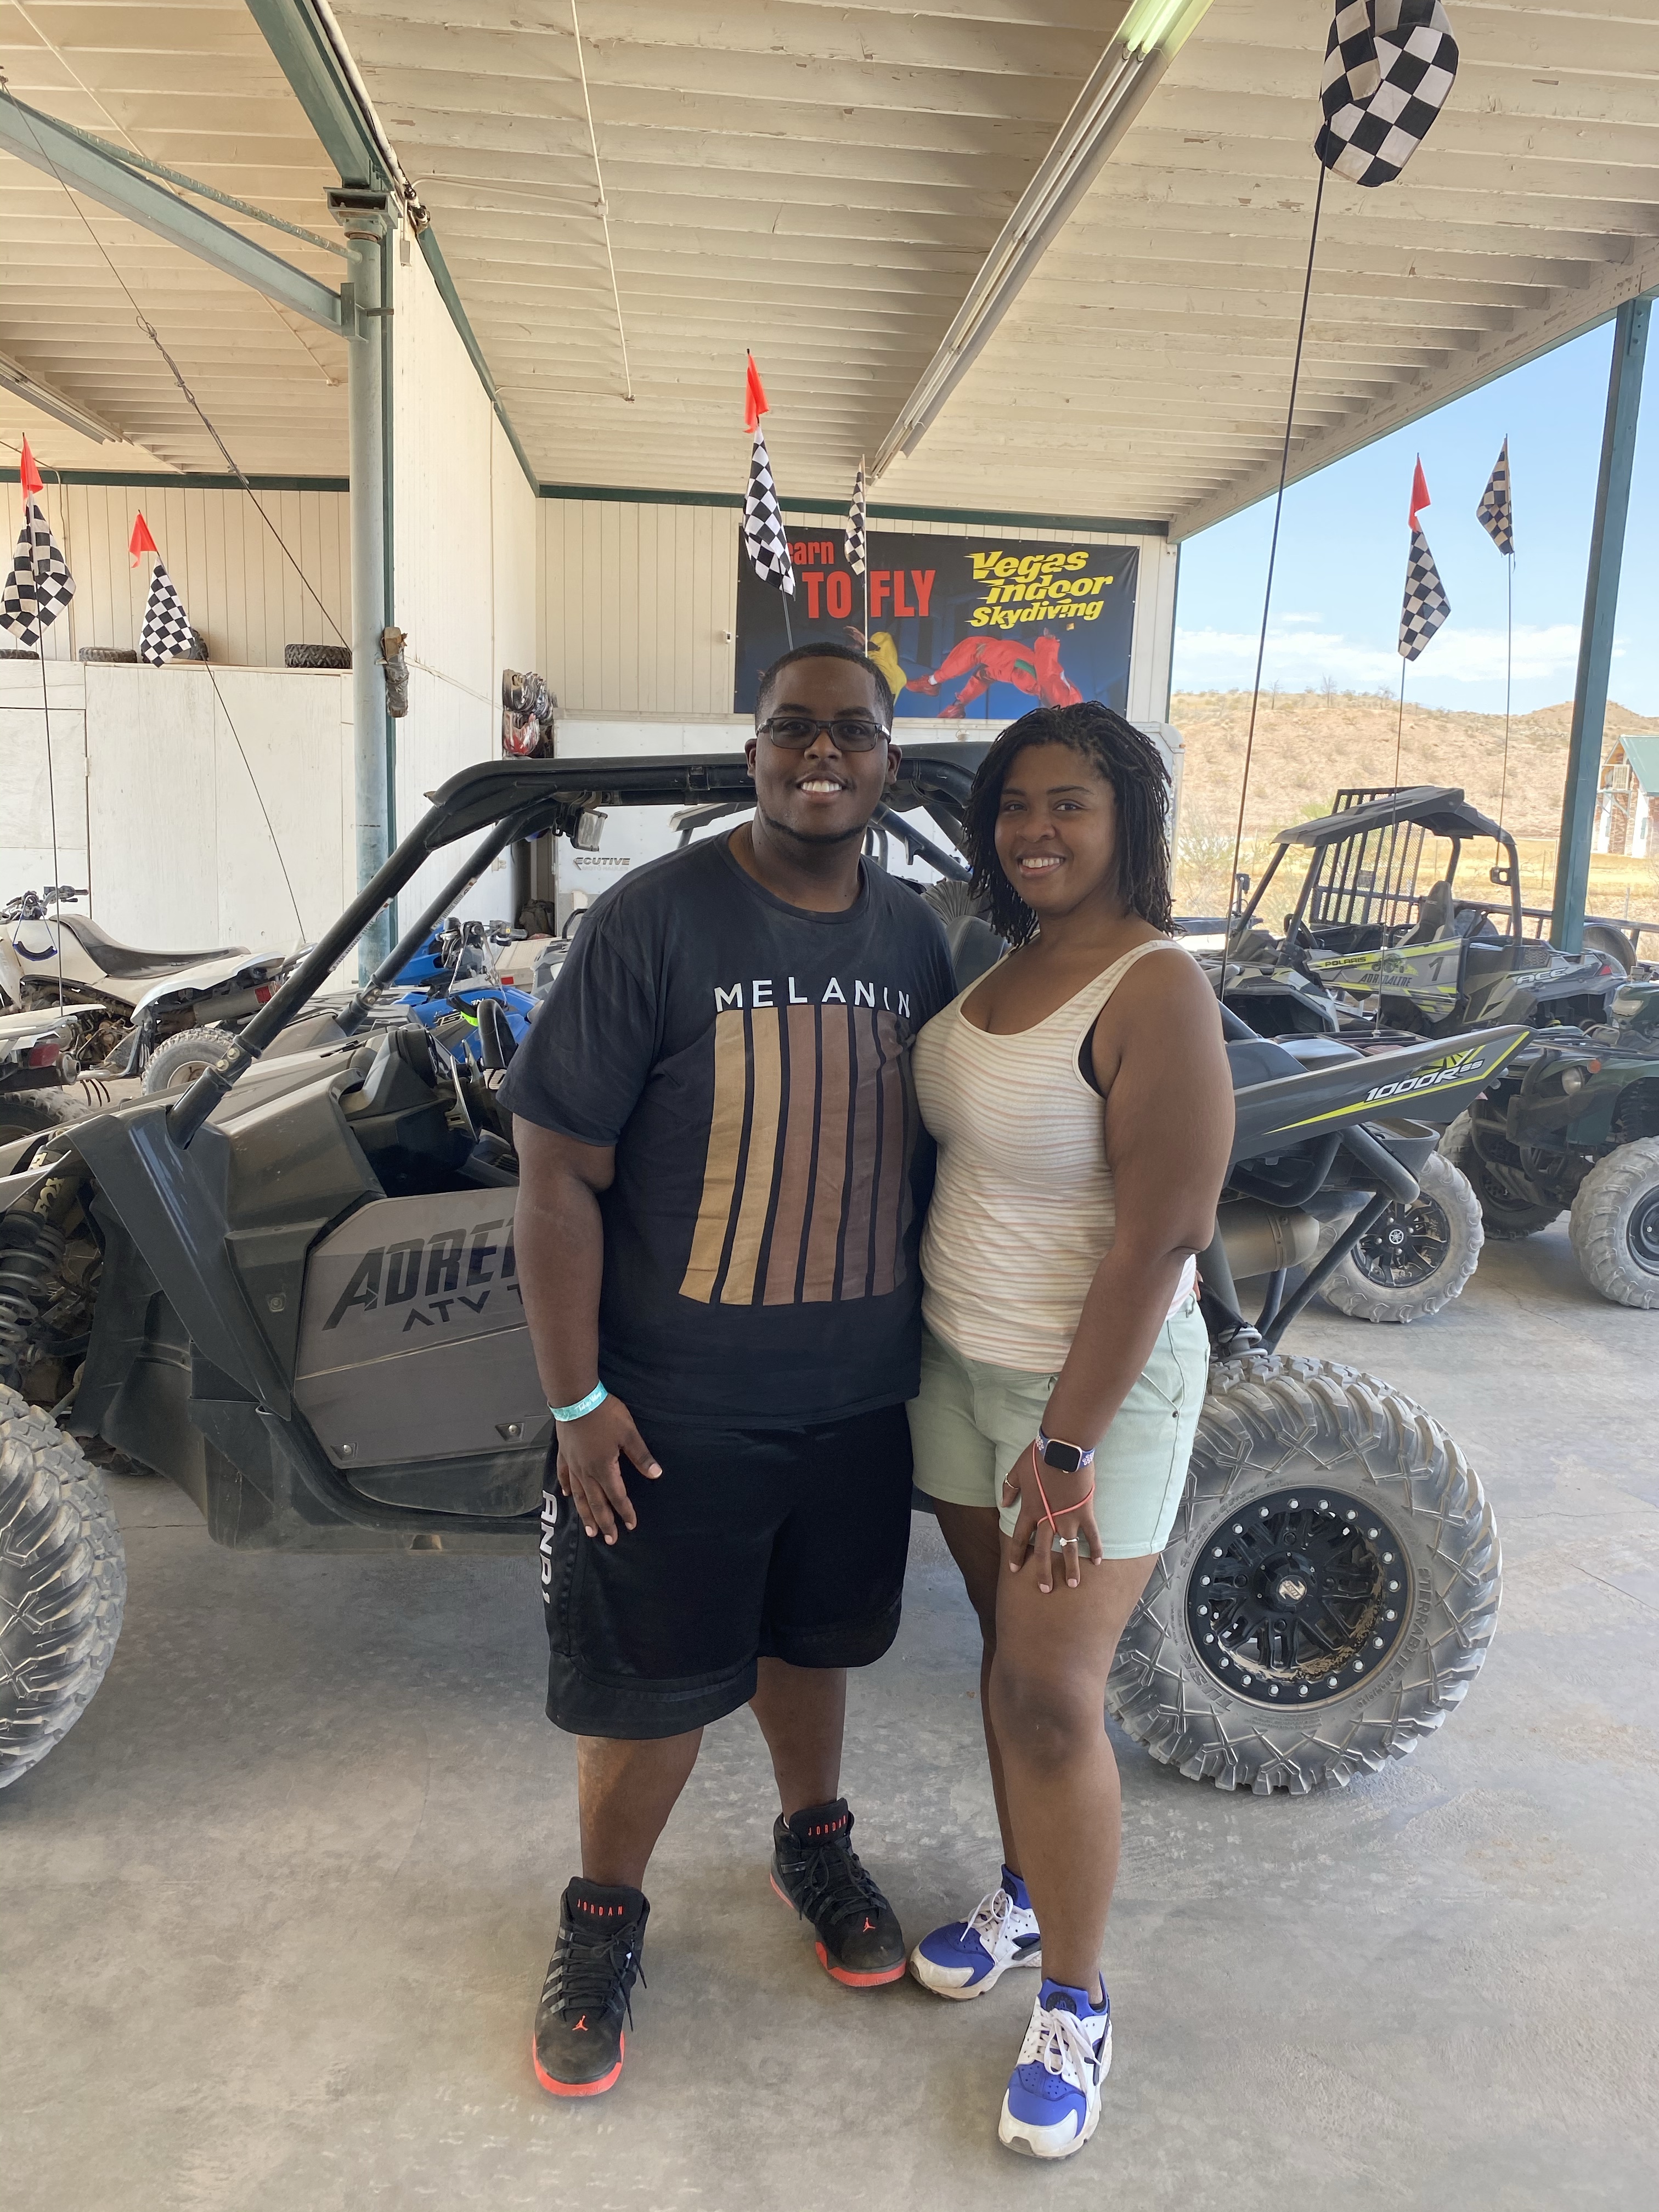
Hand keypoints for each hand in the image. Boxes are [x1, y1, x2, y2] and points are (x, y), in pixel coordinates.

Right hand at [555, 1396, 660, 1543]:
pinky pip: (564, 1476)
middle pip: (596, 1503)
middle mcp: (586, 1472)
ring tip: (589, 1530)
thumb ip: (641, 1456)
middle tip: (610, 1540)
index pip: (617, 1496)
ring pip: (578, 1495)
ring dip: (585, 1514)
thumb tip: (656, 1474)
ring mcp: (573, 1464)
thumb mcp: (628, 1433)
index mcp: (604, 1468)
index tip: (631, 1526)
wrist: (575, 1398)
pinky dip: (566, 1487)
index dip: (625, 1512)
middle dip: (604, 1522)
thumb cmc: (604, 1414)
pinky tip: (566, 1494)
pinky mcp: (564, 1454)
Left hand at [1002, 1442, 1102, 1592]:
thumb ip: (1010, 1487)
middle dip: (1043, 1572)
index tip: (1013, 1570)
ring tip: (1072, 1584)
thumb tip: (1003, 1501)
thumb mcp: (1017, 1470)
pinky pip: (1091, 1535)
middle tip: (1045, 1589)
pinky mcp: (1085, 1512)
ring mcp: (1067, 1518)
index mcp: (1030, 1510)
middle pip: (1043, 1551)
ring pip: (1068, 1549)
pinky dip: (1095, 1548)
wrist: (1063, 1450)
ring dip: (1070, 1568)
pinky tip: (1097, 1562)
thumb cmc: (1038, 1457)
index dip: (1016, 1554)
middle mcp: (1047, 1519)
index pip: (1020, 1537)